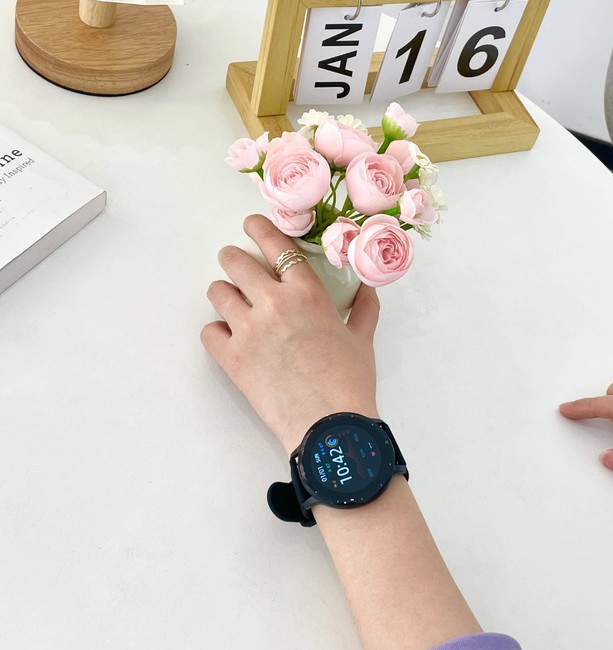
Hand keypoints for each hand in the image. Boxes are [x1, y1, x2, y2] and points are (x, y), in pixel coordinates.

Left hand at [201, 215, 379, 453]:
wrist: (329, 425)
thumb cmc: (350, 381)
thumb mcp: (362, 340)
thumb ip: (362, 309)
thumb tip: (367, 289)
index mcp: (308, 292)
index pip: (276, 244)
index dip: (258, 228)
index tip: (250, 224)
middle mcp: (274, 302)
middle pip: (236, 261)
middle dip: (232, 258)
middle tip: (234, 264)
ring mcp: (248, 329)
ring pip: (217, 292)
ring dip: (223, 294)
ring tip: (231, 303)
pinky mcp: (231, 357)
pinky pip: (208, 331)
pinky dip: (216, 333)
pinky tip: (228, 338)